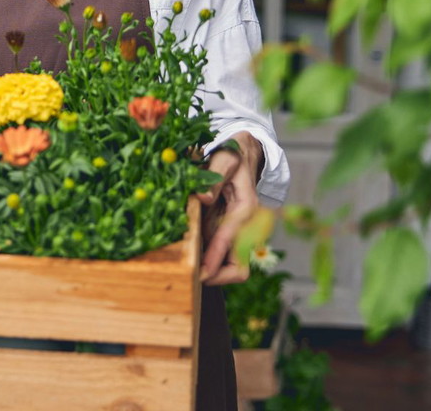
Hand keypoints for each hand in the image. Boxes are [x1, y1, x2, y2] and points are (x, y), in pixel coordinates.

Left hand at [196, 132, 262, 285]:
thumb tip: (203, 198)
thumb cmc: (233, 155)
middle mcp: (244, 226)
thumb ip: (213, 177)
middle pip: (239, 268)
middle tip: (191, 278)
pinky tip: (187, 254)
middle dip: (217, 276)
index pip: (231, 242)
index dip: (214, 259)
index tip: (200, 274)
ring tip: (184, 268)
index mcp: (245, 209)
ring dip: (210, 270)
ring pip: (229, 266)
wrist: (244, 153)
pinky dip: (205, 259)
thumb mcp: (224, 159)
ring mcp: (236, 232)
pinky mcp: (227, 232)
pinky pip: (218, 255)